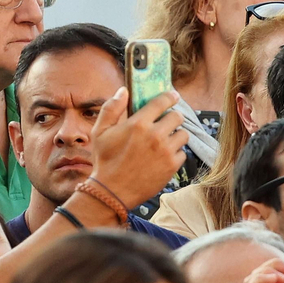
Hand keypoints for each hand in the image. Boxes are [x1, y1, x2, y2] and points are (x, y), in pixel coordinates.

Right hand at [88, 88, 190, 208]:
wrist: (112, 192)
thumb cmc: (104, 161)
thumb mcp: (100, 132)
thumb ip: (111, 108)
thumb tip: (123, 90)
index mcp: (138, 123)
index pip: (162, 102)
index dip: (170, 97)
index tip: (173, 96)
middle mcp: (155, 135)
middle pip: (177, 116)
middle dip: (173, 118)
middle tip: (166, 123)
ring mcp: (165, 151)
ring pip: (183, 134)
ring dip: (175, 136)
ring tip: (165, 142)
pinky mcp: (172, 166)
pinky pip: (182, 153)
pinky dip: (175, 154)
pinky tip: (163, 158)